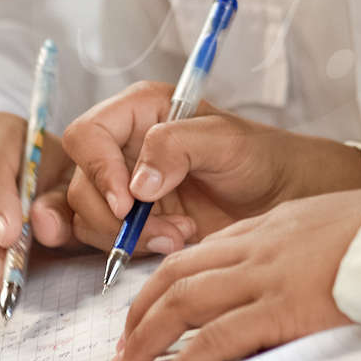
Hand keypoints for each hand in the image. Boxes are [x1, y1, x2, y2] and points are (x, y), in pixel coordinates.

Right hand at [62, 82, 360, 254]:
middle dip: (117, 216)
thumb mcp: (226, 142)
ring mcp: (123, 184)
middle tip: (167, 230)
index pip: (87, 136)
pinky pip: (102, 238)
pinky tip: (171, 244)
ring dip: (128, 236)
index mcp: (139, 111)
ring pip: (87, 215)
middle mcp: (123, 145)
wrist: (279, 199)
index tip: (128, 203)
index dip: (99, 171)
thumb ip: (177, 147)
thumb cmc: (259, 158)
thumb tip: (137, 184)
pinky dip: (131, 249)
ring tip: (180, 235)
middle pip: (81, 183)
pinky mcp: (130, 219)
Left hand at [110, 187, 360, 360]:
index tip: (149, 308)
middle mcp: (255, 247)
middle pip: (177, 276)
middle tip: (123, 346)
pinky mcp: (279, 309)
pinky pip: (214, 342)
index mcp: (267, 228)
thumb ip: (296, 247)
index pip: (200, 253)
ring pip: (183, 304)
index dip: (166, 282)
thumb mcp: (327, 225)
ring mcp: (264, 276)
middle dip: (140, 312)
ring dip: (146, 340)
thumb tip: (288, 277)